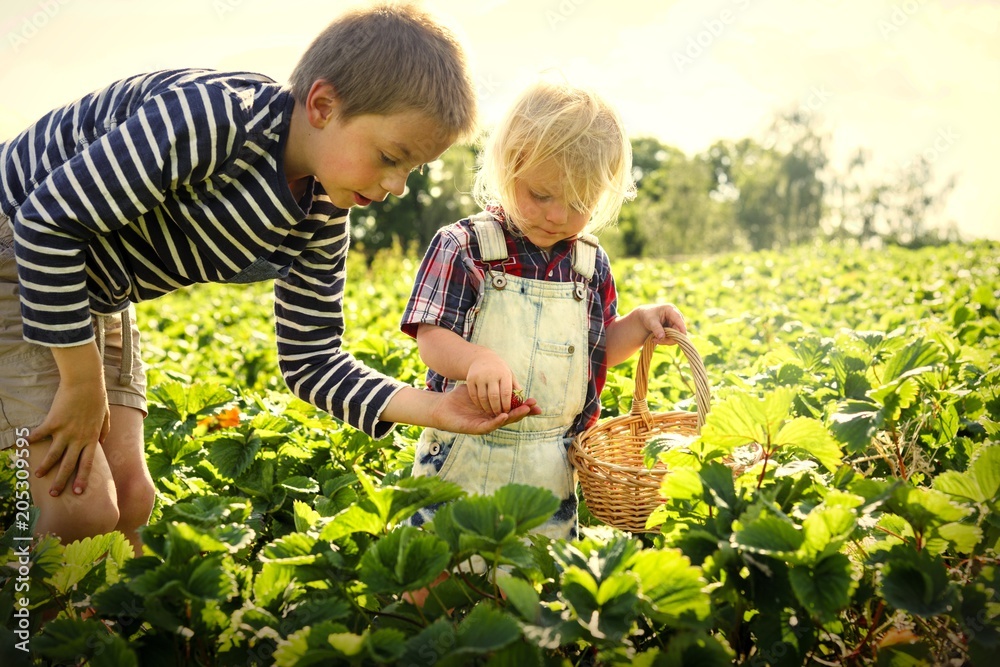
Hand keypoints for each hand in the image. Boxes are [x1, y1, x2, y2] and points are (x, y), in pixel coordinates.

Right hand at [30, 379, 109, 495]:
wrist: (86, 382)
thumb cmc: (97, 397)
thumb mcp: (105, 416)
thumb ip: (104, 431)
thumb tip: (102, 442)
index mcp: (92, 438)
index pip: (87, 463)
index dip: (83, 478)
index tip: (79, 492)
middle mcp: (78, 438)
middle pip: (69, 465)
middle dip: (61, 481)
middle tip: (54, 494)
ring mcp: (65, 431)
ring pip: (53, 455)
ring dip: (45, 467)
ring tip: (38, 475)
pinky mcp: (53, 422)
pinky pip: (40, 434)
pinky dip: (32, 439)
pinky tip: (24, 444)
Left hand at [430, 384, 540, 434]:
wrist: (443, 408)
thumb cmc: (460, 399)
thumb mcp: (479, 389)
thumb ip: (492, 386)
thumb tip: (505, 377)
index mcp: (494, 411)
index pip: (513, 409)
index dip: (524, 407)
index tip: (535, 402)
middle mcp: (492, 419)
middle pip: (512, 416)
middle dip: (524, 411)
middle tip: (535, 406)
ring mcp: (486, 424)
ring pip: (503, 422)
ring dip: (514, 416)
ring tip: (524, 410)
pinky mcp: (477, 428)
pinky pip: (489, 425)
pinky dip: (497, 421)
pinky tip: (504, 415)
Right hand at [466, 350, 519, 415]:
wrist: (482, 358)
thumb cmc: (500, 370)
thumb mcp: (509, 376)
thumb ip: (516, 388)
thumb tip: (523, 402)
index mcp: (504, 374)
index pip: (506, 392)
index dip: (507, 404)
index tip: (508, 412)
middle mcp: (491, 374)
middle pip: (494, 396)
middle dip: (497, 408)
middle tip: (498, 415)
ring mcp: (480, 376)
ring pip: (483, 397)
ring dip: (487, 408)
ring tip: (491, 413)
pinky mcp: (470, 379)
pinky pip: (474, 395)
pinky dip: (478, 403)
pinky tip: (482, 407)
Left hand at [636, 303, 687, 342]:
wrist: (644, 318)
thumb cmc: (647, 316)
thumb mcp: (650, 321)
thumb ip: (656, 328)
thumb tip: (662, 337)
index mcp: (670, 309)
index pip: (678, 318)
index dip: (681, 327)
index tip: (682, 336)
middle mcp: (676, 316)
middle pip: (679, 330)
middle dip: (669, 338)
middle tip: (656, 341)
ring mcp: (675, 323)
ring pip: (676, 336)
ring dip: (666, 340)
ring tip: (654, 340)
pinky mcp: (674, 330)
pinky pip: (673, 338)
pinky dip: (665, 341)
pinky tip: (656, 339)